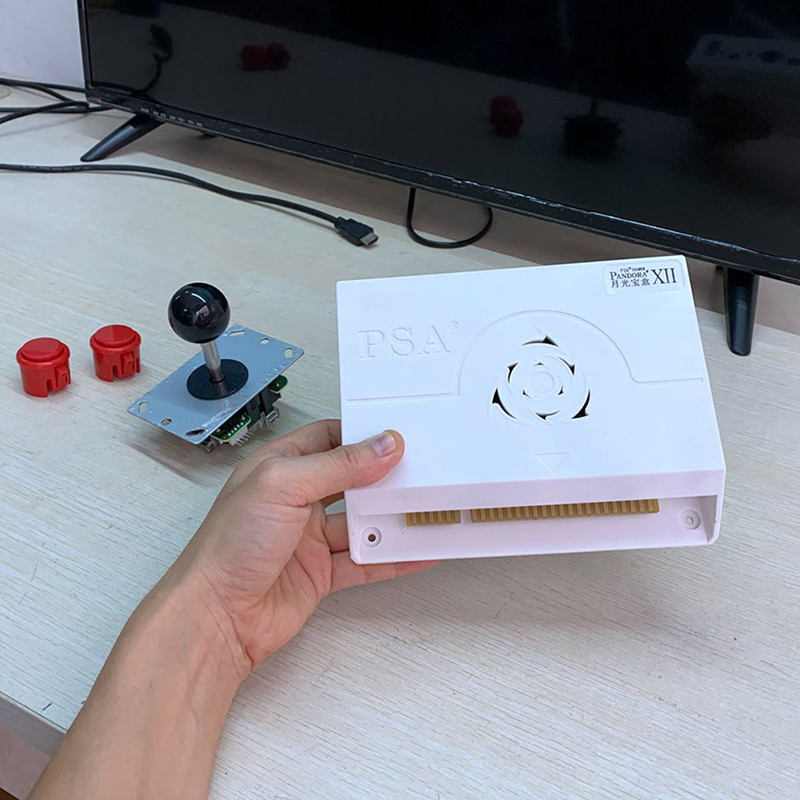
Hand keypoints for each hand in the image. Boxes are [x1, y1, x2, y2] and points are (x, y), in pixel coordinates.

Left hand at [168, 420, 435, 676]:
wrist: (217, 616)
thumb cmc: (229, 546)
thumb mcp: (283, 486)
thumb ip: (338, 464)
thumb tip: (381, 446)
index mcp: (280, 467)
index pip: (329, 439)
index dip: (363, 437)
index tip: (397, 439)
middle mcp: (296, 499)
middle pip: (352, 480)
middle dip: (385, 478)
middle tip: (421, 474)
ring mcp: (309, 537)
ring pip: (363, 522)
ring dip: (392, 520)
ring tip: (426, 513)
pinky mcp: (320, 572)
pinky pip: (365, 561)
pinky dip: (392, 558)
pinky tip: (416, 553)